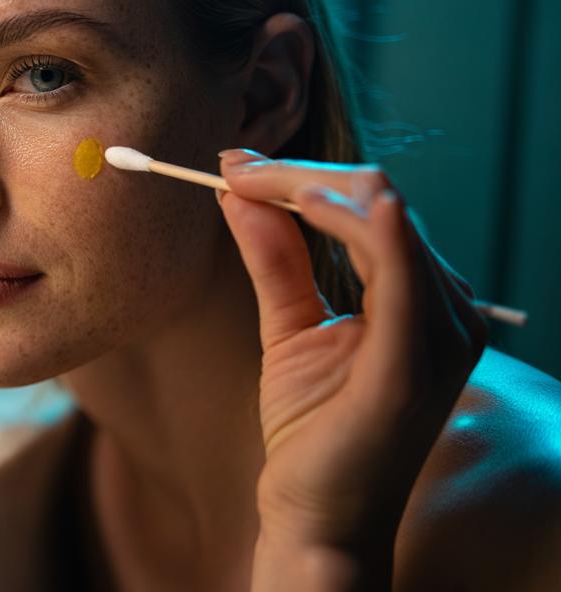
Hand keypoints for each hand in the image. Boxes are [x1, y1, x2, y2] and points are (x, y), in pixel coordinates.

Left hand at [216, 149, 488, 589]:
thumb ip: (274, 256)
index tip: (233, 165)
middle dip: (299, 173)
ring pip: (383, 218)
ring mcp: (439, 335)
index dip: (302, 175)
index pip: (372, 208)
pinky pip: (398, 271)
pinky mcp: (411, 363)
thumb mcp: (287, 324)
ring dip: (309, 187)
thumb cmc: (312, 427)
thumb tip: (237, 190)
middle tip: (229, 166)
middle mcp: (448, 309)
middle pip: (378, 201)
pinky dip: (359, 226)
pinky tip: (321, 200)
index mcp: (424, 299)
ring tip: (246, 179)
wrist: (315, 513)